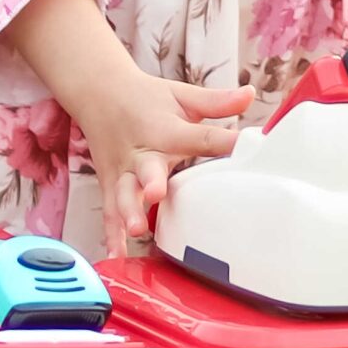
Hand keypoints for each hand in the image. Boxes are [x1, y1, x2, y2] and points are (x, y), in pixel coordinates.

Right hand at [83, 72, 251, 256]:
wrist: (98, 92)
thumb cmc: (144, 98)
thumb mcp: (182, 95)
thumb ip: (216, 101)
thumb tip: (250, 95)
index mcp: (166, 129)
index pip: (199, 137)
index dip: (224, 142)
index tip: (247, 149)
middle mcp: (142, 151)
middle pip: (147, 168)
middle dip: (151, 181)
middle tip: (158, 192)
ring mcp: (123, 171)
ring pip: (124, 193)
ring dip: (129, 211)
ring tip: (136, 229)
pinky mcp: (110, 185)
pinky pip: (109, 212)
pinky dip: (111, 234)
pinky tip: (117, 255)